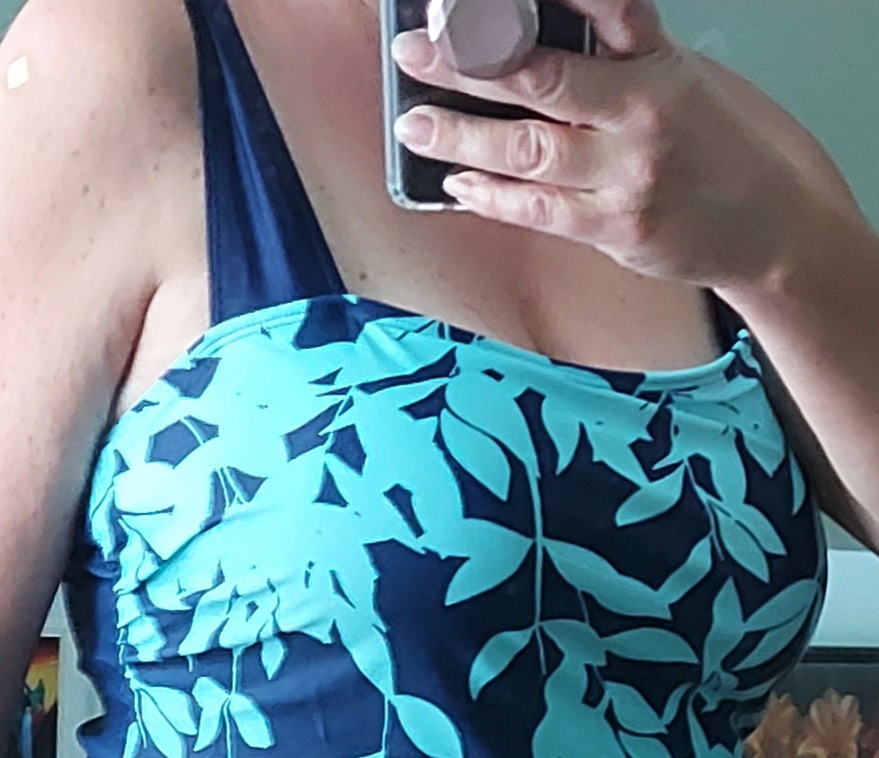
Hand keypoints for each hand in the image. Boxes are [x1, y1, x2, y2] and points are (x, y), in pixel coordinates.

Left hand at [393, 0, 811, 292]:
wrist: (767, 225)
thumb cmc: (713, 145)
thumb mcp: (674, 76)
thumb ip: (610, 59)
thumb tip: (525, 48)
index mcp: (657, 59)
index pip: (605, 5)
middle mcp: (642, 112)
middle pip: (543, 78)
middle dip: (468, 62)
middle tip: (415, 49)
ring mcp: (627, 174)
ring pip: (529, 150)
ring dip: (462, 135)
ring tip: (416, 123)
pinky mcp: (616, 228)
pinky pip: (540, 211)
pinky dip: (492, 196)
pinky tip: (458, 181)